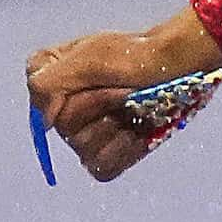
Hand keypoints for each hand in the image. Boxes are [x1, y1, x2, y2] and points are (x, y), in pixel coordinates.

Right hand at [26, 15, 221, 181]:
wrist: (180, 65)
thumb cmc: (137, 55)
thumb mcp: (88, 57)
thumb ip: (48, 83)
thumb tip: (45, 122)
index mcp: (52, 84)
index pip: (42, 104)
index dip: (77, 95)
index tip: (102, 78)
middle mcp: (63, 112)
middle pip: (66, 128)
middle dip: (101, 104)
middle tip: (126, 88)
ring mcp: (86, 135)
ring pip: (84, 148)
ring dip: (117, 124)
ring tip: (135, 106)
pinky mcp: (109, 153)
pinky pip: (104, 166)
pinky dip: (126, 149)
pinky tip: (140, 131)